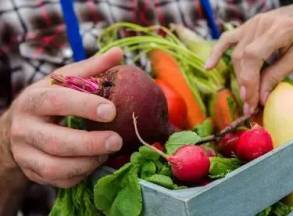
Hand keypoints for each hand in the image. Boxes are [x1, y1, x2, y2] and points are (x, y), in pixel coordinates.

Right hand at [1, 47, 123, 187]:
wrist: (17, 129)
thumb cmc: (50, 101)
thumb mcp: (63, 81)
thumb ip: (91, 69)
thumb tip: (118, 52)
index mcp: (34, 99)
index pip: (56, 101)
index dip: (84, 106)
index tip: (111, 111)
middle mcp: (25, 128)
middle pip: (55, 141)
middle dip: (89, 143)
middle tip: (117, 141)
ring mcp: (26, 153)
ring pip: (55, 167)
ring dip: (86, 163)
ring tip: (107, 153)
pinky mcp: (32, 172)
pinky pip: (58, 180)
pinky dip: (80, 175)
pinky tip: (94, 163)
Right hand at [206, 2, 292, 113]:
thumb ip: (278, 74)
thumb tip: (261, 97)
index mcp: (280, 28)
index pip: (253, 56)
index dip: (250, 81)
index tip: (252, 101)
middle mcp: (262, 23)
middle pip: (243, 57)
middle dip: (245, 85)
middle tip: (251, 106)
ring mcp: (252, 23)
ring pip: (236, 54)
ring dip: (239, 77)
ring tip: (246, 97)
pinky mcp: (247, 26)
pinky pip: (227, 39)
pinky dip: (217, 53)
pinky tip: (209, 67)